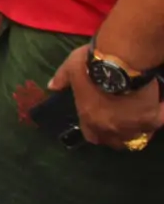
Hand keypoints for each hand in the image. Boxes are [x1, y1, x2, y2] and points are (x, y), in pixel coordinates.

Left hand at [48, 46, 163, 148]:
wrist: (119, 62)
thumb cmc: (92, 64)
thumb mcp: (71, 67)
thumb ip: (62, 78)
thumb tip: (52, 86)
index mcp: (89, 117)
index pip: (92, 136)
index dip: (99, 132)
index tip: (105, 125)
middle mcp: (109, 127)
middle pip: (117, 141)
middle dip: (121, 135)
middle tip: (127, 121)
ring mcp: (131, 126)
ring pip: (139, 136)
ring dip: (141, 128)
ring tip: (145, 116)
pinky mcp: (151, 119)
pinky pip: (160, 120)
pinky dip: (161, 112)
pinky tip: (161, 104)